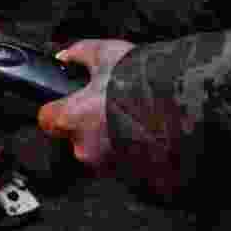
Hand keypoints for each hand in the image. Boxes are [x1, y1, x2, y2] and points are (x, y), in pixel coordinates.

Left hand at [37, 39, 134, 170]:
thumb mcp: (106, 54)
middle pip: (76, 137)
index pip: (46, 119)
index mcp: (71, 119)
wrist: (184, 107)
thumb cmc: (142, 82)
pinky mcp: (132, 176)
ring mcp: (109, 165)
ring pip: (101, 152)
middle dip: (89, 124)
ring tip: (132, 118)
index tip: (67, 102)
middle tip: (108, 107)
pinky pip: (125, 162)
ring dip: (112, 138)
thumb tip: (66, 57)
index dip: (56, 108)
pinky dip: (132, 149)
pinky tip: (146, 132)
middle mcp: (85, 147)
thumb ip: (79, 54)